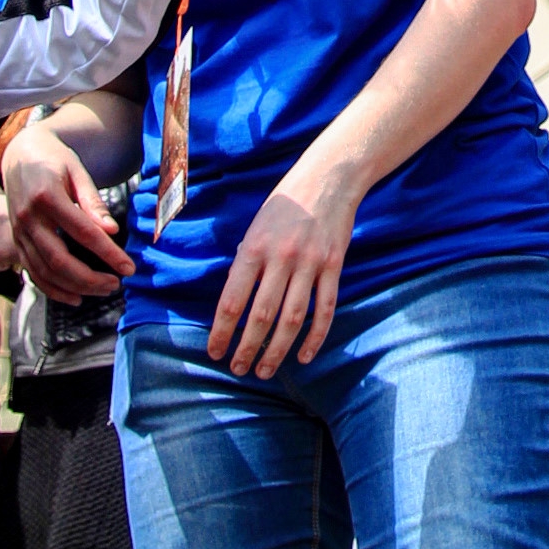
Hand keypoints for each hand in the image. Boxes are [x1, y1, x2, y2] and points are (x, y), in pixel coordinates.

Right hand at [2, 120, 133, 302]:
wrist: (20, 154)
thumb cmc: (54, 160)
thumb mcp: (77, 171)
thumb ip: (93, 202)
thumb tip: (111, 232)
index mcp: (46, 197)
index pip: (82, 232)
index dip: (107, 253)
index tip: (128, 267)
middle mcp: (28, 219)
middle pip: (59, 260)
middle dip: (90, 279)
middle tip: (116, 283)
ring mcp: (19, 233)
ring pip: (45, 272)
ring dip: (75, 287)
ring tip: (102, 290)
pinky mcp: (16, 242)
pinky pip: (32, 273)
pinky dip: (53, 290)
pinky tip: (75, 297)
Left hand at [209, 149, 366, 375]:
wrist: (329, 178)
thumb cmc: (286, 203)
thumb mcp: (255, 226)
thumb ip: (246, 261)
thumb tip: (234, 301)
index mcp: (255, 248)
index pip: (233, 300)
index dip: (222, 331)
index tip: (214, 352)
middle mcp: (281, 258)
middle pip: (261, 315)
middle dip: (247, 348)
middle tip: (238, 369)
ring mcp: (310, 263)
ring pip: (292, 319)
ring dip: (277, 350)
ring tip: (265, 370)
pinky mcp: (334, 266)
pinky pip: (325, 309)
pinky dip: (315, 337)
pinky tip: (304, 356)